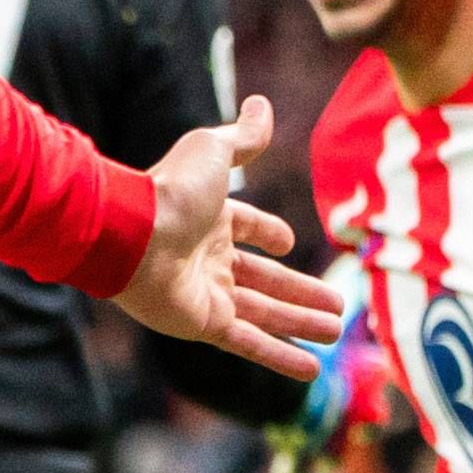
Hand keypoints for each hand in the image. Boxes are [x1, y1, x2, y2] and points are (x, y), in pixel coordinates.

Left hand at [118, 99, 349, 382]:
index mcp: (210, 217)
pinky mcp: (202, 324)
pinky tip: (310, 368)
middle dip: (301, 292)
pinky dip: (279, 356)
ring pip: (263, 313)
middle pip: (264, 279)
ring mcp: (205, 293)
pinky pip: (248, 342)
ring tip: (335, 332)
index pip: (246, 228)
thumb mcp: (214, 151)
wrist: (134, 233)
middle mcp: (207, 257)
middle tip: (338, 305)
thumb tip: (261, 104)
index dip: (268, 234)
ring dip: (300, 324)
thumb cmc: (172, 189)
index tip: (289, 244)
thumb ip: (243, 136)